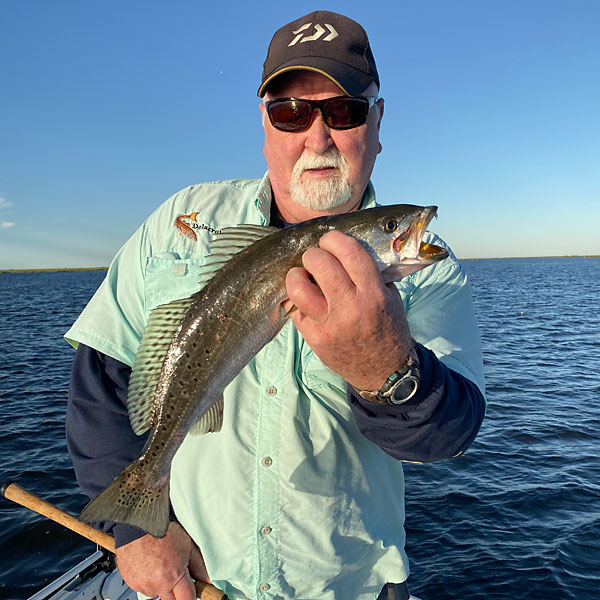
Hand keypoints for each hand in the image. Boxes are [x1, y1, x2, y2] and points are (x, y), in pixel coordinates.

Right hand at [116, 521, 208, 599]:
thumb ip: (199, 565)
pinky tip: (150, 564)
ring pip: (157, 593)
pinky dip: (149, 580)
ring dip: (161, 585)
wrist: (138, 525)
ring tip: (161, 565)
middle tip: (176, 572)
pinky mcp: (132, 583)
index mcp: (173, 576)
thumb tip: (207, 579)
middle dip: (177, 590)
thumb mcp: (187, 545)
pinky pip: (145, 587)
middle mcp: (157, 585)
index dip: (192, 594)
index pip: (187, 599)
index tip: (194, 589)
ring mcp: (143, 585)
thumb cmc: (162, 531)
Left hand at [285, 230, 412, 390]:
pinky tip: (306, 298)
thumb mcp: (391, 297)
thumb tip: (347, 249)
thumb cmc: (388, 329)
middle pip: (320, 264)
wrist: (384, 372)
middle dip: (314, 253)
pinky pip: (295, 309)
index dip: (335, 239)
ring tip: (303, 275)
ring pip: (298, 287)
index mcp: (373, 294)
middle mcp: (350, 308)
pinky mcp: (314, 338)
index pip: (350, 253)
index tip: (330, 240)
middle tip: (316, 257)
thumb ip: (372, 273)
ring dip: (297, 274)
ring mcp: (329, 324)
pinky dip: (297, 299)